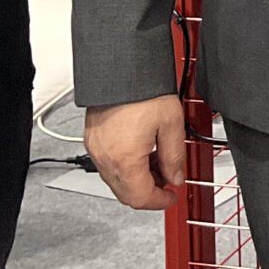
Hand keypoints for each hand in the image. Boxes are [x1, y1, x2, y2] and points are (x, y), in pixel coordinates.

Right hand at [85, 95, 188, 209]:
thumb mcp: (172, 124)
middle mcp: (105, 158)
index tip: (172, 196)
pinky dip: (125, 166)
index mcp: (124, 160)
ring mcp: (96, 149)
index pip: (141, 198)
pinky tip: (142, 151)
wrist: (121, 66)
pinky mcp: (93, 138)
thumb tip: (176, 176)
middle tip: (168, 180)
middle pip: (125, 194)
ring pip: (115, 180)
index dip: (160, 202)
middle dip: (149, 192)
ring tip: (158, 160)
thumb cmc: (142, 89)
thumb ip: (175, 156)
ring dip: (137, 179)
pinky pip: (108, 164)